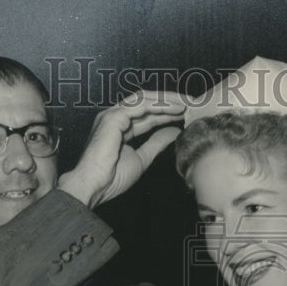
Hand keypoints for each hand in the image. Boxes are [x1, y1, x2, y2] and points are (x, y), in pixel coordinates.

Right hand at [58, 91, 185, 207]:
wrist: (95, 185)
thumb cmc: (111, 177)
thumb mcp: (142, 158)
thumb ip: (156, 143)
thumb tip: (174, 132)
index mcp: (120, 127)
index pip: (147, 114)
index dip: (167, 113)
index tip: (186, 114)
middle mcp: (115, 117)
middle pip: (147, 102)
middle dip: (170, 101)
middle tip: (191, 103)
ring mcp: (113, 115)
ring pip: (145, 100)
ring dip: (167, 100)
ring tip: (187, 103)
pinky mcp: (113, 117)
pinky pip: (140, 106)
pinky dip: (159, 105)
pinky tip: (174, 108)